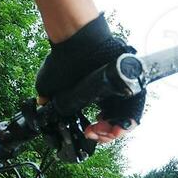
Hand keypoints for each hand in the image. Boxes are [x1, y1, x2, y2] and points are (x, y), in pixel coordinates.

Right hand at [34, 13, 143, 140]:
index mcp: (96, 94)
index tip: (88, 132)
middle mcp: (110, 92)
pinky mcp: (130, 83)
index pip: (104, 120)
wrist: (75, 42)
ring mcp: (120, 88)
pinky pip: (134, 109)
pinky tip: (112, 125)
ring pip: (127, 119)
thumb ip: (47, 96)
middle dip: (106, 135)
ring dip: (115, 131)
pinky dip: (127, 122)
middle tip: (94, 133)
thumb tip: (42, 102)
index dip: (98, 132)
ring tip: (102, 131)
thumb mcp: (49, 83)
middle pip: (117, 122)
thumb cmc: (61, 60)